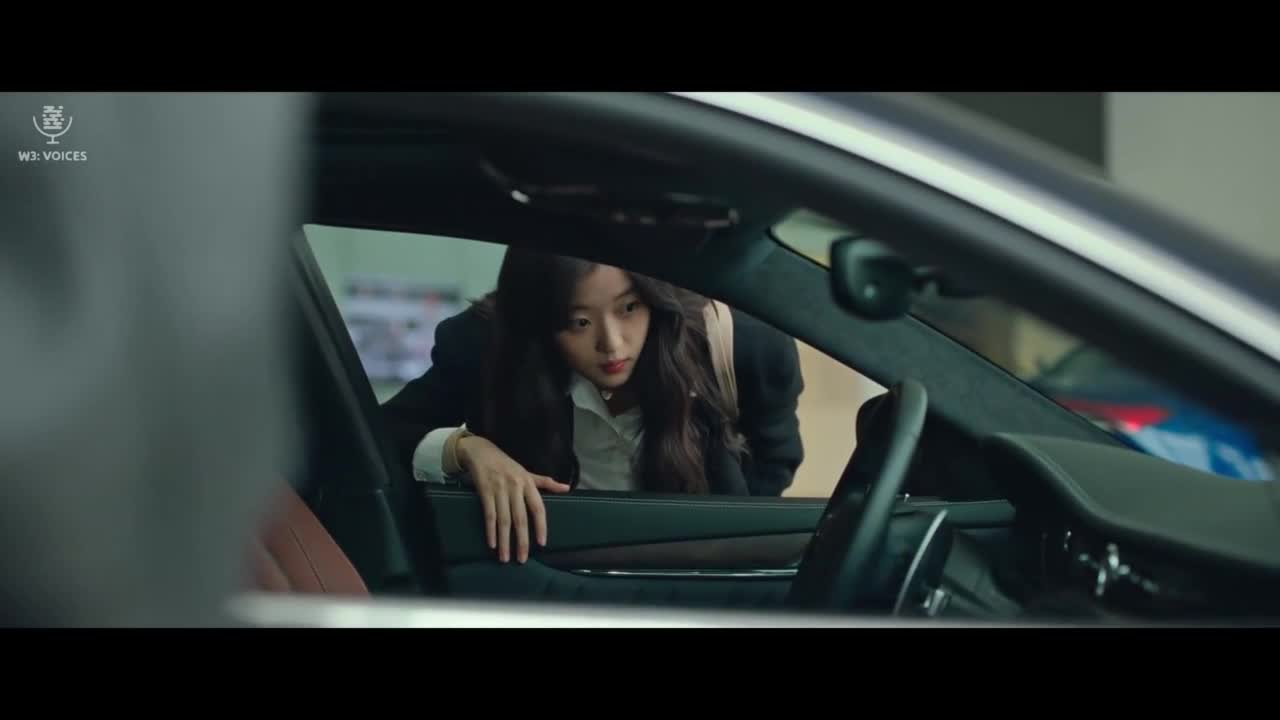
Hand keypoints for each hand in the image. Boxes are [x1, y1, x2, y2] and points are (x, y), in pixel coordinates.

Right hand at [457, 434, 571, 562]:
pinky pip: (489, 514)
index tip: (542, 543)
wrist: (482, 452)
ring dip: (505, 541)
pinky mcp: (484, 491)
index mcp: (528, 483)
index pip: (538, 508)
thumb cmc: (507, 465)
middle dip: (522, 540)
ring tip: (505, 557)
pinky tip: (492, 544)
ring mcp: (499, 489)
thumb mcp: (527, 472)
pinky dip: (490, 530)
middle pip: (520, 518)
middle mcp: (515, 487)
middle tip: (522, 559)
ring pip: (503, 520)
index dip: (541, 526)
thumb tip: (566, 488)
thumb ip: (545, 483)